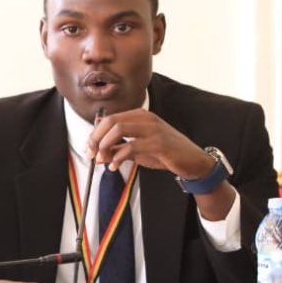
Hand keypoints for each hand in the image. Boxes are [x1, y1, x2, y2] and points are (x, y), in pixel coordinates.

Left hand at [88, 109, 236, 219]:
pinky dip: (118, 157)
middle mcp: (146, 118)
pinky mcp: (159, 143)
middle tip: (91, 154)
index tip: (88, 149)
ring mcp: (153, 129)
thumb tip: (98, 156)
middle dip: (96, 138)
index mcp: (140, 116)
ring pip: (119, 130)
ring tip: (101, 160)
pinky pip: (132, 146)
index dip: (95, 134)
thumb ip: (118, 150)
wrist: (193, 162)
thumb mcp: (138, 151)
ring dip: (105, 145)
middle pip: (111, 122)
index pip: (110, 119)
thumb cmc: (166, 154)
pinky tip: (114, 167)